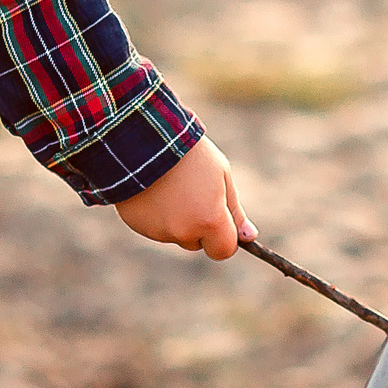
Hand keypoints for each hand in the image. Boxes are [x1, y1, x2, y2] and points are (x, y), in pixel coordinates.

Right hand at [115, 139, 253, 259]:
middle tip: (192, 194)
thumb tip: (249, 237)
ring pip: (174, 234)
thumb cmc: (190, 154)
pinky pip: (153, 227)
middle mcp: (183, 232)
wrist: (145, 138)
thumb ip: (235, 211)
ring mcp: (157, 231)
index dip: (224, 237)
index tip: (220, 219)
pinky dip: (155, 215)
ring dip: (176, 219)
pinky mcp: (137, 225)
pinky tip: (154, 190)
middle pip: (197, 242)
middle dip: (198, 226)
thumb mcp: (221, 176)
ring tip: (171, 186)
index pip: (224, 250)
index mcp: (209, 221)